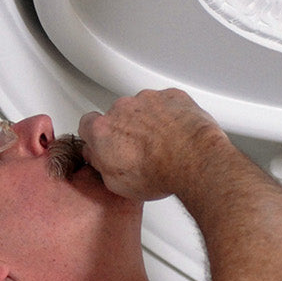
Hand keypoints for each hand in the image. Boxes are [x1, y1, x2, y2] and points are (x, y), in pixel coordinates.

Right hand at [78, 89, 229, 202]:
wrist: (194, 161)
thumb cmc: (159, 173)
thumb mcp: (117, 183)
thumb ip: (101, 164)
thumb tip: (99, 159)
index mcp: (103, 130)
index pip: (87, 124)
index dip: (97, 135)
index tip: (106, 142)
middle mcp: (122, 109)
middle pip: (117, 115)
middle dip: (126, 128)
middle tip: (141, 149)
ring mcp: (147, 100)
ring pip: (143, 107)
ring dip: (149, 120)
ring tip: (164, 142)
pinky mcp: (171, 97)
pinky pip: (167, 102)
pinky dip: (171, 113)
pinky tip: (178, 132)